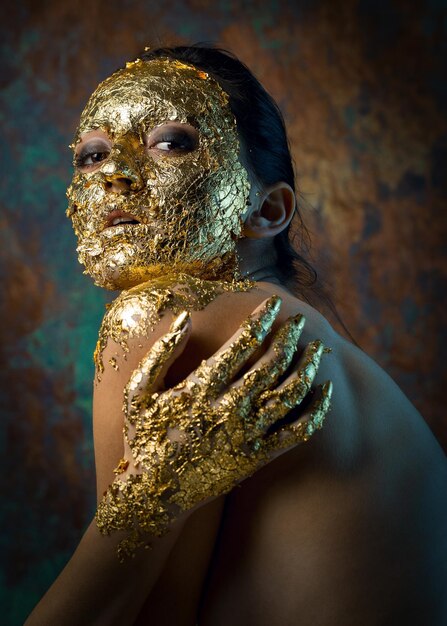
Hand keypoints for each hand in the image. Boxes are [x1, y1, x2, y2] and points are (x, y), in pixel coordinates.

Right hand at [96, 295, 331, 559]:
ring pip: (289, 395)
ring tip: (317, 349)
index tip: (275, 302)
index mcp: (200, 388)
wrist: (152, 495)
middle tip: (301, 320)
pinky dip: (316, 411)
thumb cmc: (144, 436)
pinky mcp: (256, 458)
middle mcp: (227, 409)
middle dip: (290, 337)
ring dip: (307, 367)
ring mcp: (245, 435)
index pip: (241, 344)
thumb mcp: (138, 392)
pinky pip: (296, 433)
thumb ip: (161, 353)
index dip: (262, 319)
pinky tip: (325, 392)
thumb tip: (185, 317)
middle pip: (271, 364)